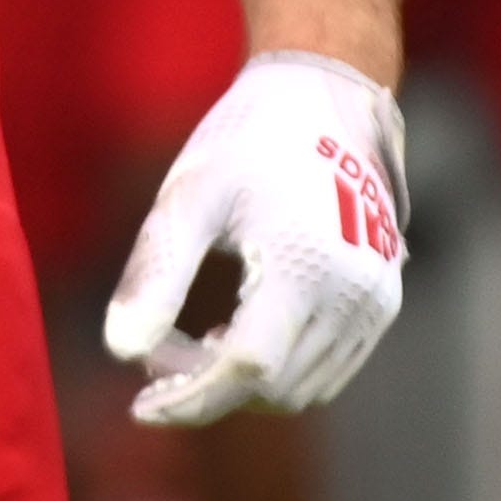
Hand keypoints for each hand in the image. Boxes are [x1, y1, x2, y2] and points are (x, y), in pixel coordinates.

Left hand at [103, 54, 404, 423]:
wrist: (324, 94)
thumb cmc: (247, 138)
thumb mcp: (190, 196)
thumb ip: (156, 274)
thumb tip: (118, 352)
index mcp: (304, 266)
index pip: (247, 368)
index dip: (191, 397)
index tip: (139, 405)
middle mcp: (353, 294)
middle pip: (274, 388)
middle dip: (210, 387)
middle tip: (157, 351)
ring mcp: (376, 301)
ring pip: (303, 388)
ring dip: (244, 382)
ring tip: (192, 338)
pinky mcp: (382, 300)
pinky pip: (328, 367)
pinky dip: (280, 367)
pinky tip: (237, 328)